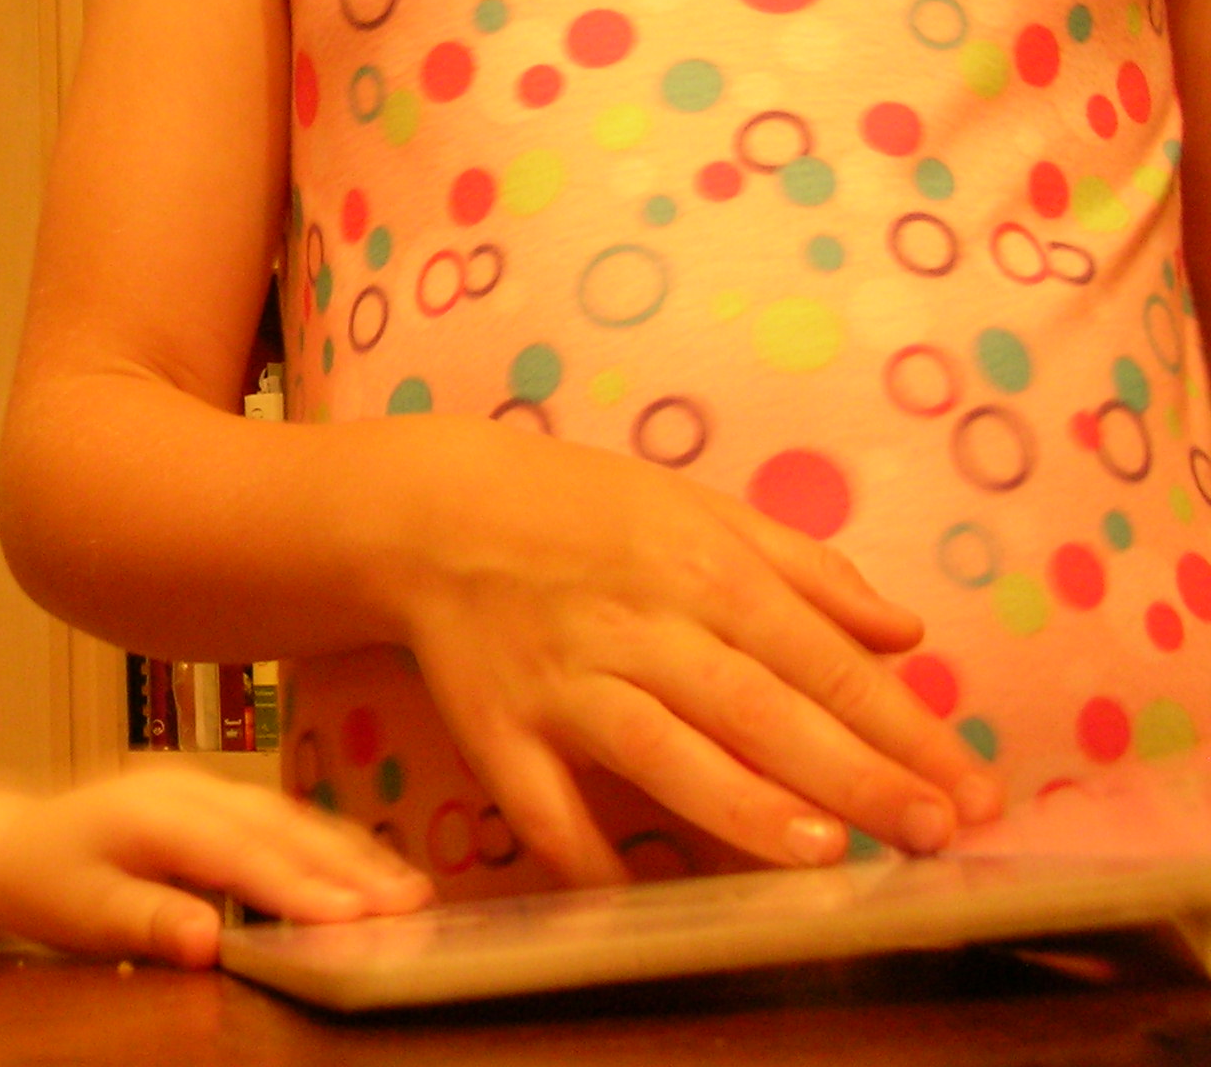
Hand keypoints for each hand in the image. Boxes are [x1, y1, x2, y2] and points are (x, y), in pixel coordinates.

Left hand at [0, 767, 429, 967]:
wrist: (14, 844)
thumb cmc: (47, 884)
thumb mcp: (83, 914)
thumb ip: (146, 922)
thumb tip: (209, 943)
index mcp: (151, 814)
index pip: (235, 853)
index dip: (296, 886)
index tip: (351, 917)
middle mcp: (185, 789)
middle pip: (276, 826)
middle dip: (347, 866)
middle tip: (410, 904)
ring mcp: (203, 786)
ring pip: (288, 815)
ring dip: (351, 851)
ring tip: (411, 890)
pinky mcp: (215, 797)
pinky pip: (281, 814)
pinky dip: (329, 840)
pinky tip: (370, 865)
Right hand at [383, 418, 1002, 884]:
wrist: (435, 512)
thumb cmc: (582, 510)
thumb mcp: (699, 509)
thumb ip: (807, 571)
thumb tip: (907, 635)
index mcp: (699, 569)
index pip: (821, 659)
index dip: (903, 727)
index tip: (972, 789)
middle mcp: (637, 625)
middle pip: (759, 709)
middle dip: (855, 776)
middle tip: (934, 834)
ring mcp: (564, 682)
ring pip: (662, 752)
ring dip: (744, 806)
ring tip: (823, 857)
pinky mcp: (496, 729)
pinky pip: (545, 808)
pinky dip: (590, 857)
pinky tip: (646, 896)